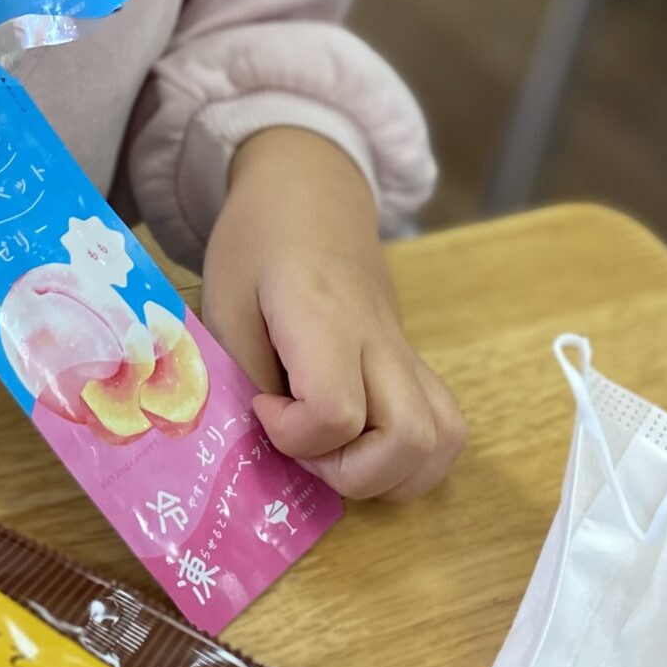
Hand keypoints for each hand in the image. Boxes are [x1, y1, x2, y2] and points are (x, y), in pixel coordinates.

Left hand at [201, 127, 465, 500]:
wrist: (311, 191)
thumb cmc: (258, 243)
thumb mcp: (222, 298)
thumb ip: (237, 372)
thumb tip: (258, 442)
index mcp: (324, 318)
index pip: (336, 411)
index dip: (294, 435)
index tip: (262, 408)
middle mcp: (379, 341)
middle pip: (409, 440)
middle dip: (352, 474)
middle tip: (302, 444)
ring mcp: (406, 353)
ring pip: (441, 441)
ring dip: (390, 474)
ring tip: (335, 451)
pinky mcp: (415, 361)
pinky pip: (444, 426)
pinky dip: (414, 458)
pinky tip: (365, 445)